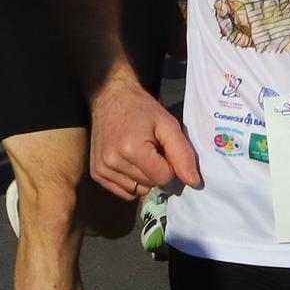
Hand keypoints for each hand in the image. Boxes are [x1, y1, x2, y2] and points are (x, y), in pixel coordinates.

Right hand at [89, 76, 201, 199]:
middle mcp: (113, 162)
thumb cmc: (142, 109)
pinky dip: (132, 182)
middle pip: (150, 185)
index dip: (170, 164)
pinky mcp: (96, 173)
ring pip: (138, 191)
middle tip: (151, 148)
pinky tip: (130, 162)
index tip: (163, 148)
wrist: (111, 97)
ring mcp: (102, 169)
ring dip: (144, 177)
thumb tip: (193, 182)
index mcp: (132, 149)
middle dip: (157, 170)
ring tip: (139, 153)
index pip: (164, 178)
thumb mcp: (168, 124)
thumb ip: (182, 154)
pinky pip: (124, 192)